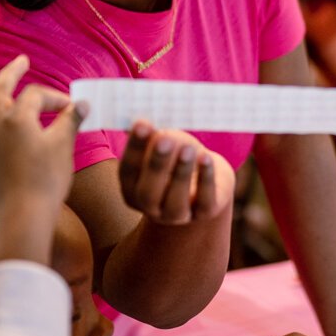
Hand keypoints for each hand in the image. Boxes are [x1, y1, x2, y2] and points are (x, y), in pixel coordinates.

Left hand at [0, 55, 85, 265]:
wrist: (27, 214)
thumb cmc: (48, 178)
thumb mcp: (64, 145)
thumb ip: (70, 120)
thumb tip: (82, 103)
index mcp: (17, 118)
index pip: (35, 95)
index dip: (55, 97)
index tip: (72, 108)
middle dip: (10, 74)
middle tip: (20, 60)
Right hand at [117, 122, 231, 225]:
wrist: (207, 177)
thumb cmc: (176, 157)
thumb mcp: (162, 144)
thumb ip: (152, 137)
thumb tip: (142, 120)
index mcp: (132, 189)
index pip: (128, 170)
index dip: (135, 148)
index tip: (142, 124)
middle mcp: (151, 208)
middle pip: (148, 193)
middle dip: (156, 165)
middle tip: (164, 140)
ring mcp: (178, 215)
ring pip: (176, 200)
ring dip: (181, 173)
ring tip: (187, 148)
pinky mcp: (205, 212)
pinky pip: (204, 200)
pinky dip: (205, 179)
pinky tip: (206, 158)